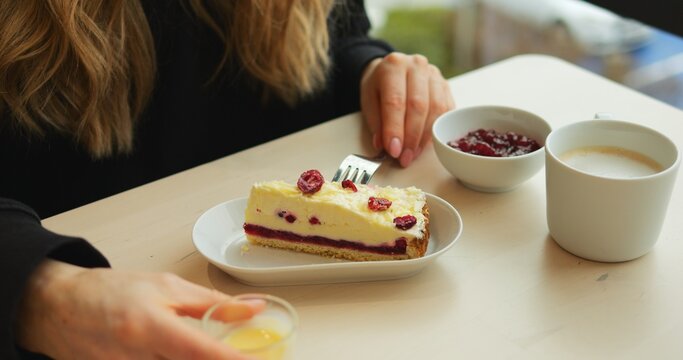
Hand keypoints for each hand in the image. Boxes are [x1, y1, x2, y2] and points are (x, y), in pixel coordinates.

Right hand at [16, 260, 264, 359]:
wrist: (57, 309)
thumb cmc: (110, 292)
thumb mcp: (166, 287)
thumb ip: (212, 304)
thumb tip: (253, 310)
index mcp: (152, 328)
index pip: (202, 352)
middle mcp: (138, 358)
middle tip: (247, 354)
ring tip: (216, 348)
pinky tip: (187, 353)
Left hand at [360, 52, 454, 166]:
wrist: (392, 70)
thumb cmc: (379, 87)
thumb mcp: (369, 101)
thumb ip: (377, 124)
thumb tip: (386, 146)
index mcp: (393, 66)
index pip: (395, 101)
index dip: (395, 129)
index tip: (394, 151)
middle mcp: (416, 66)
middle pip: (418, 105)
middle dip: (412, 137)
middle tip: (405, 157)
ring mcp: (434, 74)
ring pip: (436, 108)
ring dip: (426, 136)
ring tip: (414, 153)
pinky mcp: (446, 85)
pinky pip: (447, 109)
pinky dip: (438, 129)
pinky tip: (427, 142)